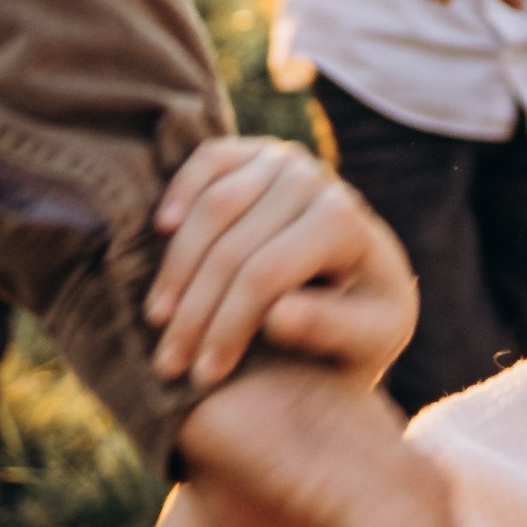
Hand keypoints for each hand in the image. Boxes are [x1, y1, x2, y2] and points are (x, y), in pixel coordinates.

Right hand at [148, 134, 416, 390]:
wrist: (362, 282)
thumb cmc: (365, 320)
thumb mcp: (370, 338)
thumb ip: (331, 329)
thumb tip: (277, 316)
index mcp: (345, 223)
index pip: (265, 276)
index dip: (227, 328)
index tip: (204, 375)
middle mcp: (316, 181)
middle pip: (231, 248)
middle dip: (194, 313)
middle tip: (168, 364)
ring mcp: (284, 160)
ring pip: (211, 208)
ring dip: (175, 269)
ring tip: (157, 321)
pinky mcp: (255, 152)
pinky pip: (208, 160)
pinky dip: (181, 190)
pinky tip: (162, 230)